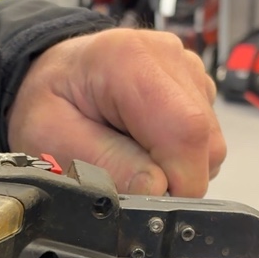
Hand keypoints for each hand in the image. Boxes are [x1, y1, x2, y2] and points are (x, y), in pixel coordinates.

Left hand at [7, 28, 226, 197]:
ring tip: (130, 151)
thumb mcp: (53, 140)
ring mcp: (187, 68)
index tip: (149, 201)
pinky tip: (145, 141)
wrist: (53, 76)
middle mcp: (168, 56)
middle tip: (127, 173)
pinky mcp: (196, 84)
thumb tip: (157, 189)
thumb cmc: (47, 102)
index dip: (178, 181)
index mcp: (129, 60)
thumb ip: (105, 164)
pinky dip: (178, 152)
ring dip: (176, 165)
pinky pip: (206, 137)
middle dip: (174, 176)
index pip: (184, 130)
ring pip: (211, 144)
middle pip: (205, 141)